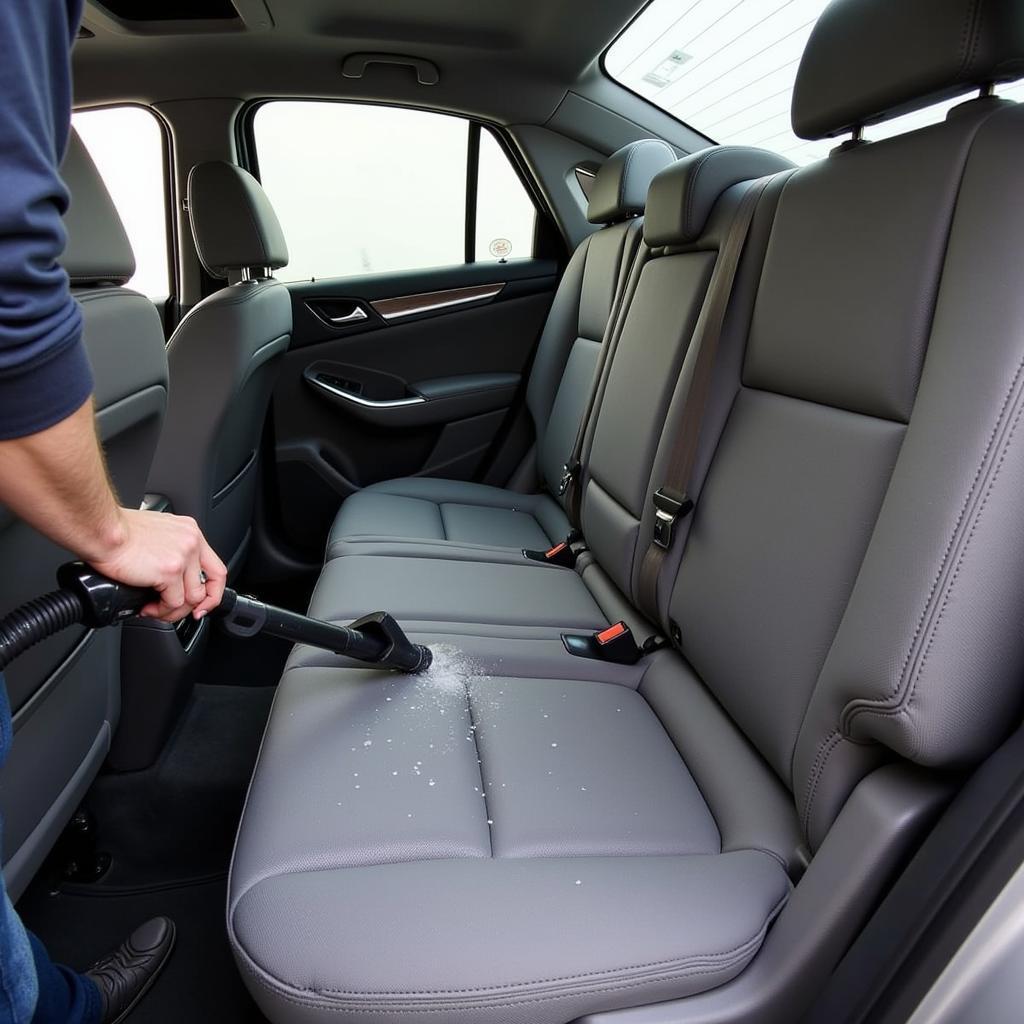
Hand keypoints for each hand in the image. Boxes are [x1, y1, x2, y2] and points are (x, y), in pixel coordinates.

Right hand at [91, 508, 227, 622]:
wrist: (102, 530)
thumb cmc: (117, 531)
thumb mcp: (155, 533)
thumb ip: (170, 550)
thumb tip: (171, 576)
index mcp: (190, 531)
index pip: (215, 568)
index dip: (212, 592)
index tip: (202, 604)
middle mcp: (191, 542)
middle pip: (207, 587)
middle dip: (189, 607)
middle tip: (170, 612)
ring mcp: (183, 557)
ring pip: (191, 599)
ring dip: (171, 611)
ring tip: (152, 609)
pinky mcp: (170, 571)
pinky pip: (173, 603)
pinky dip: (160, 610)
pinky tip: (146, 607)